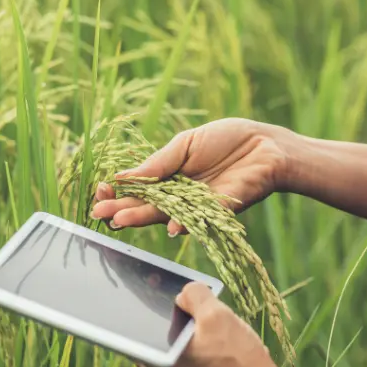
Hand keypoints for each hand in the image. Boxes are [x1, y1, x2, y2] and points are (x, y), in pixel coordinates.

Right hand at [91, 118, 290, 235]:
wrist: (266, 145)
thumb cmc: (227, 140)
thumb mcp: (186, 144)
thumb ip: (158, 162)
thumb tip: (122, 176)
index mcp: (168, 177)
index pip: (137, 189)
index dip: (118, 191)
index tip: (101, 190)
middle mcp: (179, 196)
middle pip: (145, 206)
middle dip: (121, 209)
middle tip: (99, 212)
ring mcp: (197, 207)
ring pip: (166, 215)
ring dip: (143, 218)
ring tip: (120, 219)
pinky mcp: (219, 212)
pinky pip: (200, 219)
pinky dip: (186, 223)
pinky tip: (171, 226)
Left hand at [139, 283, 288, 366]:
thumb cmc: (238, 361)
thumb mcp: (217, 314)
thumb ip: (193, 294)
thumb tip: (183, 293)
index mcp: (153, 359)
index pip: (137, 322)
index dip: (148, 299)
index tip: (158, 284)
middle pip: (160, 332)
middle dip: (178, 316)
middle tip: (198, 305)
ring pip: (178, 346)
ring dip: (194, 333)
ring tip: (218, 329)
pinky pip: (190, 361)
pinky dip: (202, 350)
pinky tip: (224, 346)